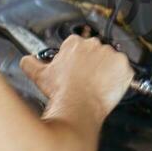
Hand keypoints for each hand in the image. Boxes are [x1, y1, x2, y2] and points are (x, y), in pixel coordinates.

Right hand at [18, 34, 133, 118]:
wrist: (78, 106)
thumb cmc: (62, 92)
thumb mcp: (40, 76)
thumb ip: (31, 63)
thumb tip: (26, 60)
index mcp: (75, 44)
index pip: (78, 46)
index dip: (77, 59)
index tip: (76, 69)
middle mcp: (94, 45)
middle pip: (95, 52)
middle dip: (93, 64)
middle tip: (87, 79)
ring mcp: (111, 55)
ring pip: (111, 61)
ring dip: (107, 71)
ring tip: (98, 86)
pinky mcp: (124, 68)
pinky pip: (125, 71)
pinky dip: (120, 79)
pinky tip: (110, 88)